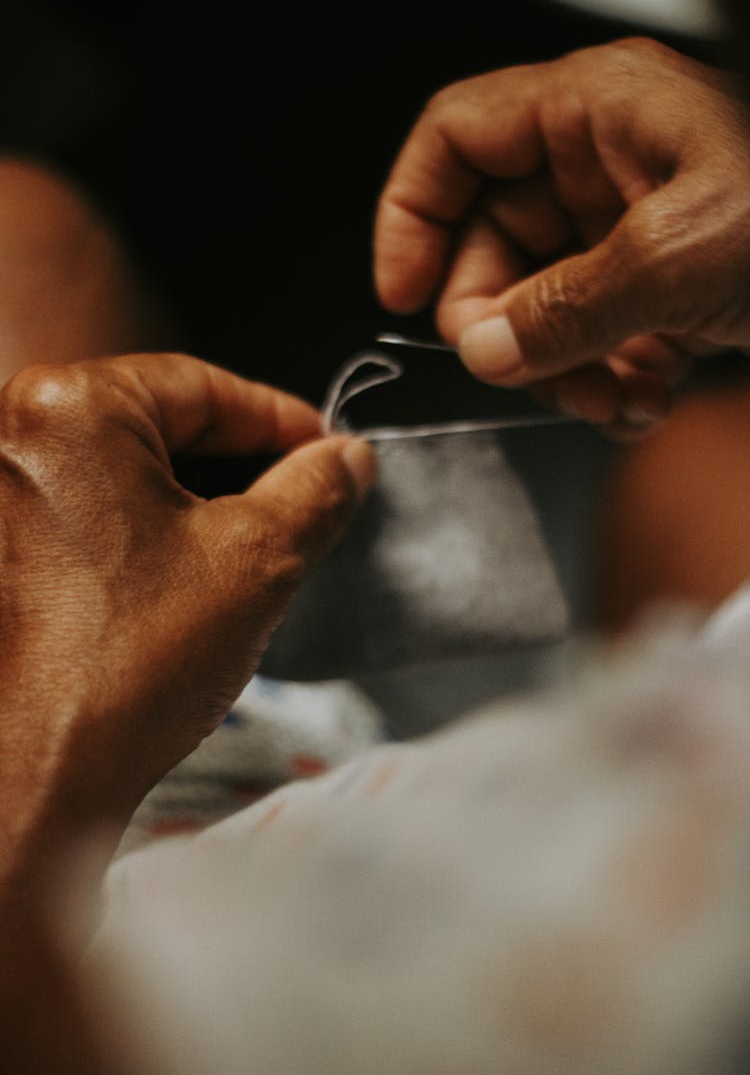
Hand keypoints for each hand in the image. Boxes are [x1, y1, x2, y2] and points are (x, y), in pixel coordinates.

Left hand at [0, 353, 374, 895]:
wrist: (29, 783)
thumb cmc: (122, 672)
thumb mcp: (254, 563)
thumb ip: (315, 492)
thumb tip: (347, 458)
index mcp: (66, 409)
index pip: (199, 384)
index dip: (280, 418)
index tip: (327, 447)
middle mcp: (8, 434)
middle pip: (155, 422)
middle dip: (238, 460)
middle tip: (301, 498)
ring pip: (119, 468)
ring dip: (192, 496)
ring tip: (251, 545)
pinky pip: (83, 507)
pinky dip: (142, 526)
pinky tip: (182, 573)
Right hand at [375, 38, 749, 434]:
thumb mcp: (680, 257)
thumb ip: (566, 307)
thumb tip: (483, 349)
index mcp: (597, 112)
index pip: (456, 139)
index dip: (412, 214)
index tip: (402, 294)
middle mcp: (602, 164)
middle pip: (491, 245)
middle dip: (504, 326)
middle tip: (526, 374)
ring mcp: (627, 228)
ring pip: (538, 305)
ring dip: (561, 370)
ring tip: (611, 400)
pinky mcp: (655, 285)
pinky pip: (589, 336)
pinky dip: (604, 380)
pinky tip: (644, 401)